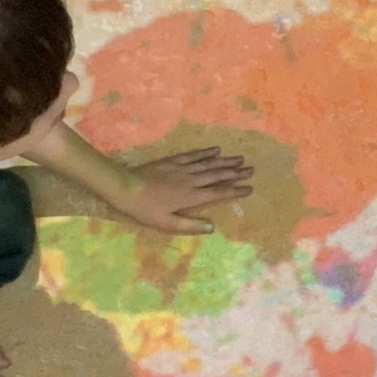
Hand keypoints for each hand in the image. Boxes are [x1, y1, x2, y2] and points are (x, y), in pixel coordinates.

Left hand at [111, 147, 253, 234]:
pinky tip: (215, 150)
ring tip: (239, 158)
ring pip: (208, 164)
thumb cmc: (145, 210)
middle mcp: (191, 180)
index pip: (219, 193)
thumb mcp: (167, 224)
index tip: (249, 188)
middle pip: (217, 175)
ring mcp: (182, 168)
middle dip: (235, 172)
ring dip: (224, 161)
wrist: (125, 188)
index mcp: (191, 197)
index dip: (235, 190)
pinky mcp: (172, 161)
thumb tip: (212, 227)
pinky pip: (193, 155)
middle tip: (251, 169)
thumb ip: (190, 226)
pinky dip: (205, 152)